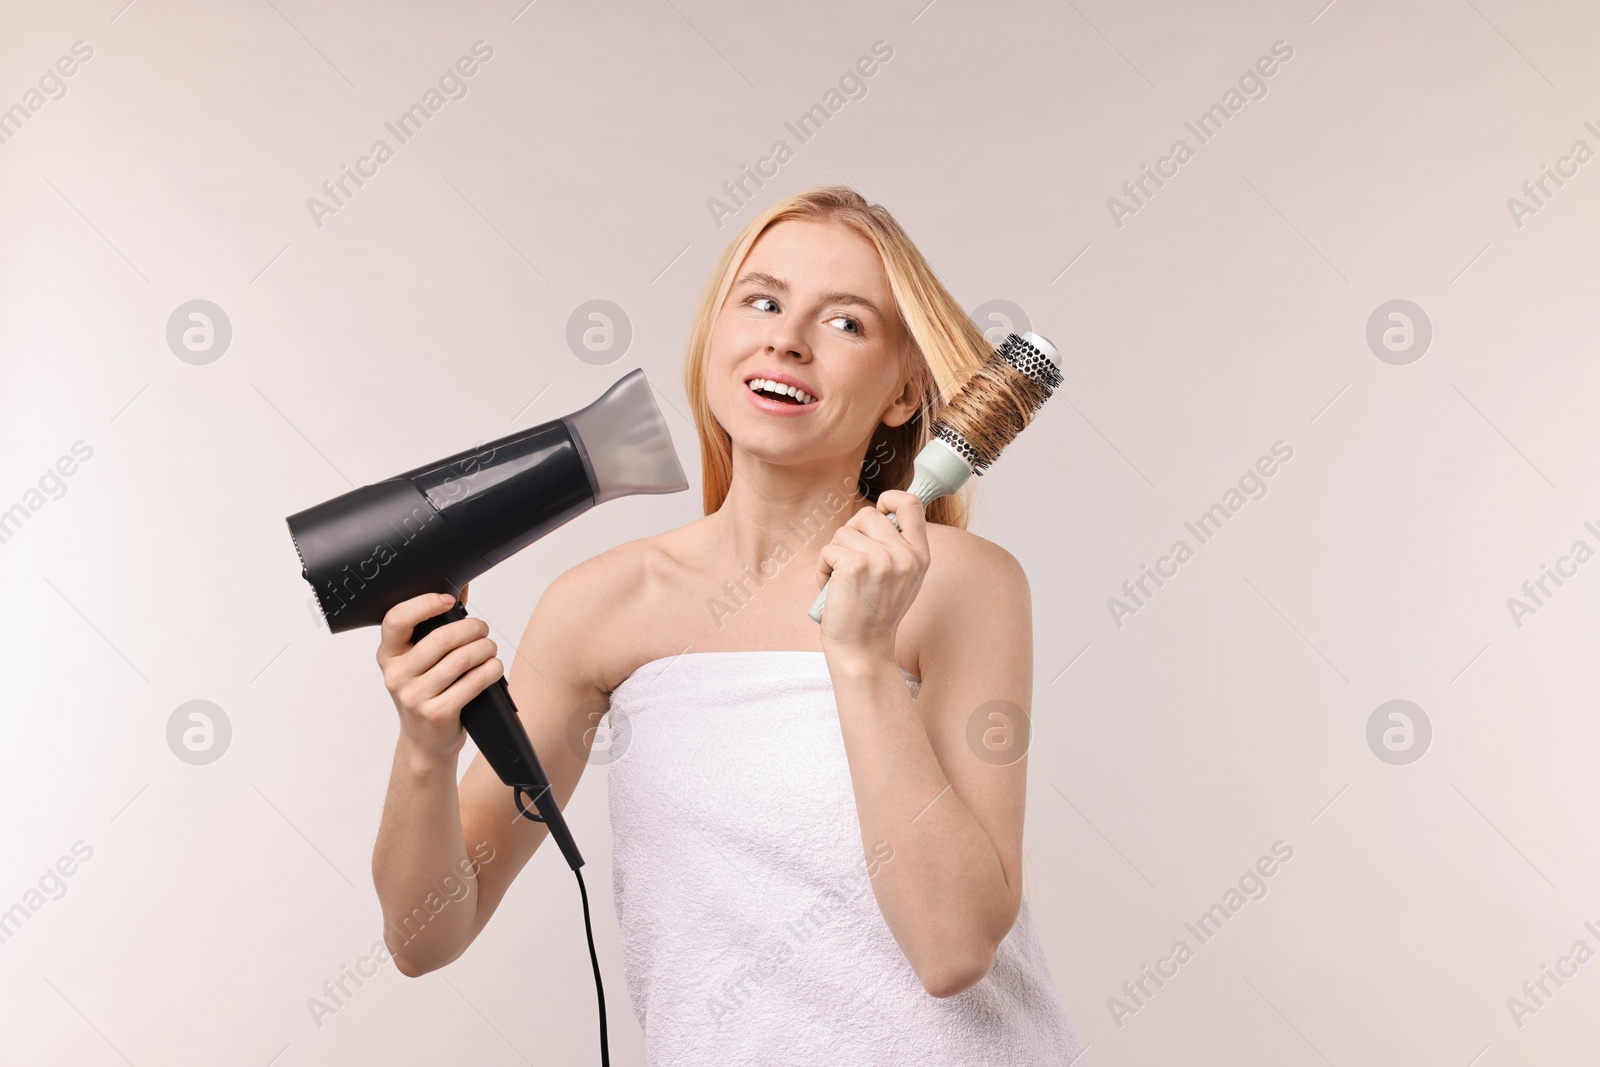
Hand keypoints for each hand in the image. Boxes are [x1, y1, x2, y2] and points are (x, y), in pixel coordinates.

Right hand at [376, 586, 502, 765]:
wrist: (425, 743)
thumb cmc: (427, 693)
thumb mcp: (421, 661)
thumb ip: (436, 625)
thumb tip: (460, 586)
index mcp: (388, 655)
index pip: (396, 620)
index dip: (424, 604)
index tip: (448, 600)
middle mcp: (396, 675)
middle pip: (441, 638)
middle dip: (472, 629)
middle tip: (483, 629)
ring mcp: (414, 697)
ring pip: (461, 659)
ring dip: (485, 649)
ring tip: (490, 649)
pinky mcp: (436, 713)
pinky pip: (472, 683)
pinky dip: (490, 670)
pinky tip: (494, 667)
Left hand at [816, 490, 929, 662]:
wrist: (862, 651)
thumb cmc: (873, 615)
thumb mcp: (900, 578)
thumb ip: (896, 547)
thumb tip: (879, 512)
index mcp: (920, 555)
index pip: (911, 503)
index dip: (889, 498)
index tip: (878, 511)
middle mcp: (906, 555)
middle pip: (867, 514)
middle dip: (850, 535)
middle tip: (850, 564)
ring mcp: (882, 559)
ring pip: (843, 532)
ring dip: (834, 555)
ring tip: (842, 583)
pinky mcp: (856, 566)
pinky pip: (828, 550)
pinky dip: (822, 569)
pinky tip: (832, 590)